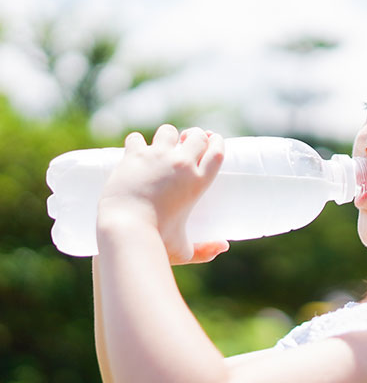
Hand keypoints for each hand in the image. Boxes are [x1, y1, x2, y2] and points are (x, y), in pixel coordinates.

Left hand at [97, 124, 227, 263]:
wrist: (126, 231)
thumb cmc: (157, 242)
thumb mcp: (185, 250)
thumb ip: (205, 251)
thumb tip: (223, 247)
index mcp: (199, 182)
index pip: (217, 151)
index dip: (217, 141)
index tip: (213, 140)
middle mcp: (182, 164)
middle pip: (197, 136)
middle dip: (194, 136)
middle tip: (187, 142)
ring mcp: (157, 157)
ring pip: (168, 131)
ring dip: (167, 136)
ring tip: (161, 147)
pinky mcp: (134, 156)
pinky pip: (136, 138)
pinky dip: (136, 143)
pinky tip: (135, 151)